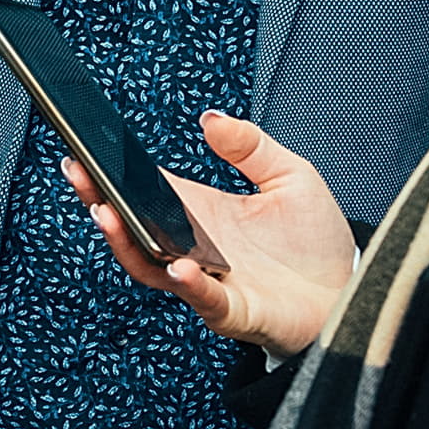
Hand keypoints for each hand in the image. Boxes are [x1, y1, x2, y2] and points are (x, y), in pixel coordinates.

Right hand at [69, 111, 357, 358]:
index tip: (83, 150)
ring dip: (126, 242)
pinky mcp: (234, 310)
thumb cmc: (317, 241)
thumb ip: (251, 146)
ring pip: (150, 265)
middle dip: (99, 201)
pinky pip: (203, 298)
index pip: (143, 191)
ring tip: (109, 213)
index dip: (110, 173)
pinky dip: (189, 283)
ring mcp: (208, 280)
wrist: (351, 293)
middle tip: (77, 173)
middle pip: (132, 227)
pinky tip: (181, 264)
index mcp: (200, 213)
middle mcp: (193, 247)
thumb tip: (209, 117)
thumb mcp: (291, 176)